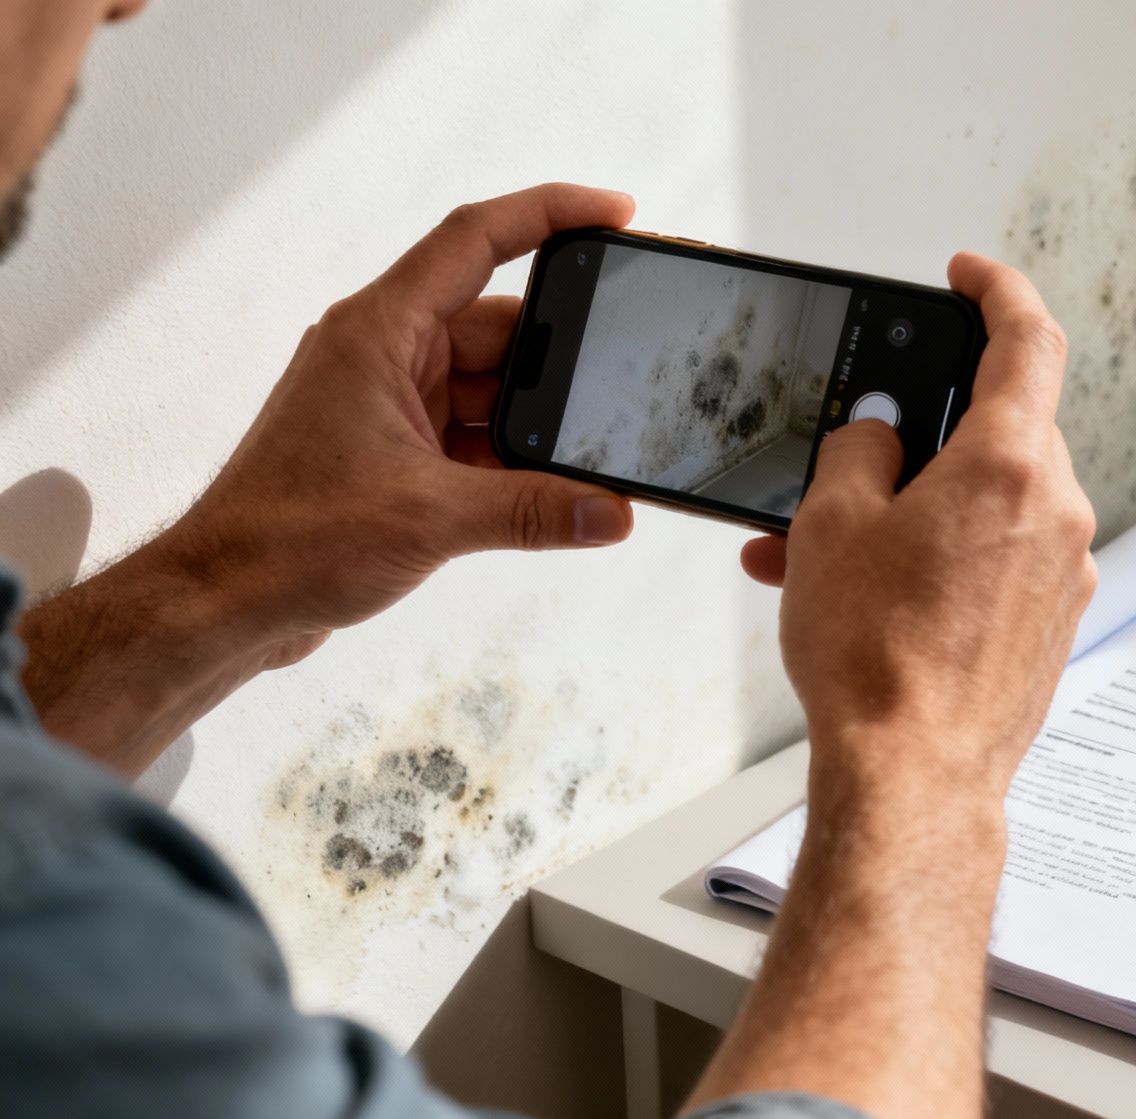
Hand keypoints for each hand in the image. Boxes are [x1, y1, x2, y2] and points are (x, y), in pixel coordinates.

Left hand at [156, 183, 638, 663]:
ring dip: (537, 419)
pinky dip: (515, 456)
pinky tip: (552, 487)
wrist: (224, 602)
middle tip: (622, 377)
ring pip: (491, 386)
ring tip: (590, 449)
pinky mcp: (396, 451)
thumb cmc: (287, 540)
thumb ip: (533, 510)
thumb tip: (613, 512)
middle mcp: (384, 353)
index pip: (475, 241)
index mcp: (378, 331)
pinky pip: (475, 432)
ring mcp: (389, 402)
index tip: (615, 211)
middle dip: (562, 355)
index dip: (549, 213)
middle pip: (499, 325)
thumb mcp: (430, 518)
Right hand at [689, 254, 1094, 1118]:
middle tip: (862, 451)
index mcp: (1013, 465)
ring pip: (994, 500)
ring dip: (924, 503)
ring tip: (833, 545)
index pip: (1027, 337)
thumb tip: (877, 438)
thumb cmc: (877, 663)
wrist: (914, 780)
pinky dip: (945, 554)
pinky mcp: (1054, 624)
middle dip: (931, 430)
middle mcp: (1058, 512)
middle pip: (1005, 427)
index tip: (968, 276)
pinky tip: (875, 590)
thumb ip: (859, 451)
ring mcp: (1065, 573)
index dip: (996, 289)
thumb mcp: (831, 525)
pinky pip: (1000, 558)